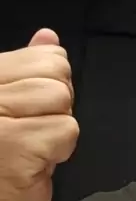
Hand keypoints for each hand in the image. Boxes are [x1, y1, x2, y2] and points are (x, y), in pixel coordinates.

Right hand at [0, 29, 78, 200]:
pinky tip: (34, 163)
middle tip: (32, 131)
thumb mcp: (9, 103)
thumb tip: (47, 37)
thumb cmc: (0, 160)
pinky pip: (65, 130)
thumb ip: (26, 69)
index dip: (51, 83)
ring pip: (62, 99)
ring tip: (31, 147)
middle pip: (57, 74)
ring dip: (56, 129)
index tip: (32, 108)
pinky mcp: (16, 147)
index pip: (45, 55)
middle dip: (56, 106)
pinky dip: (58, 151)